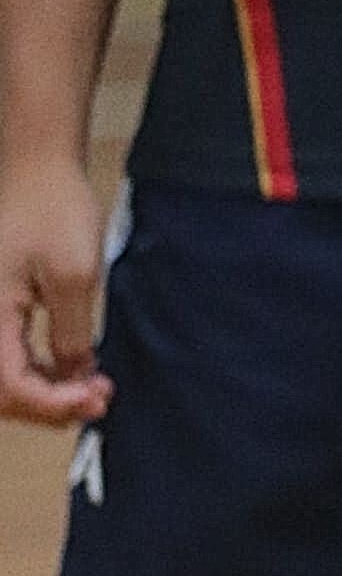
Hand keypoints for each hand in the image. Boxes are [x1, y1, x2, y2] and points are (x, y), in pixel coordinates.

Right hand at [0, 160, 112, 428]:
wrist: (40, 171)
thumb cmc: (53, 209)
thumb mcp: (74, 277)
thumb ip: (71, 334)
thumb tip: (74, 376)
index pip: (10, 384)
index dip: (52, 402)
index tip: (93, 398)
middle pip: (3, 390)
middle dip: (50, 404)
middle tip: (98, 400)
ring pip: (5, 378)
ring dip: (47, 392)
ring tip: (93, 389)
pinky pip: (10, 357)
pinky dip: (40, 372)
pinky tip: (76, 371)